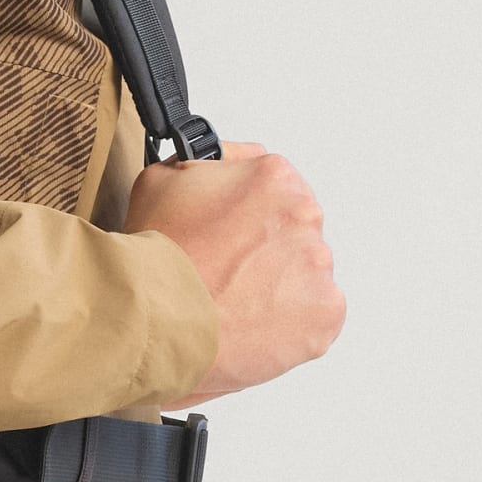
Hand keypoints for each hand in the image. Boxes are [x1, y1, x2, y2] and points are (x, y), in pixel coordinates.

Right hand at [124, 141, 344, 402]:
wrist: (158, 319)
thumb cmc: (156, 254)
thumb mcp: (162, 177)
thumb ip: (209, 162)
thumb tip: (229, 163)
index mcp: (274, 178)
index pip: (272, 183)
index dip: (245, 206)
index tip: (229, 225)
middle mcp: (305, 216)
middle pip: (291, 227)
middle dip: (264, 243)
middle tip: (225, 264)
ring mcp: (319, 267)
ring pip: (302, 271)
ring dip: (275, 281)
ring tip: (231, 297)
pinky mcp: (325, 314)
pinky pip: (312, 314)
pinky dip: (287, 320)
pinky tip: (249, 319)